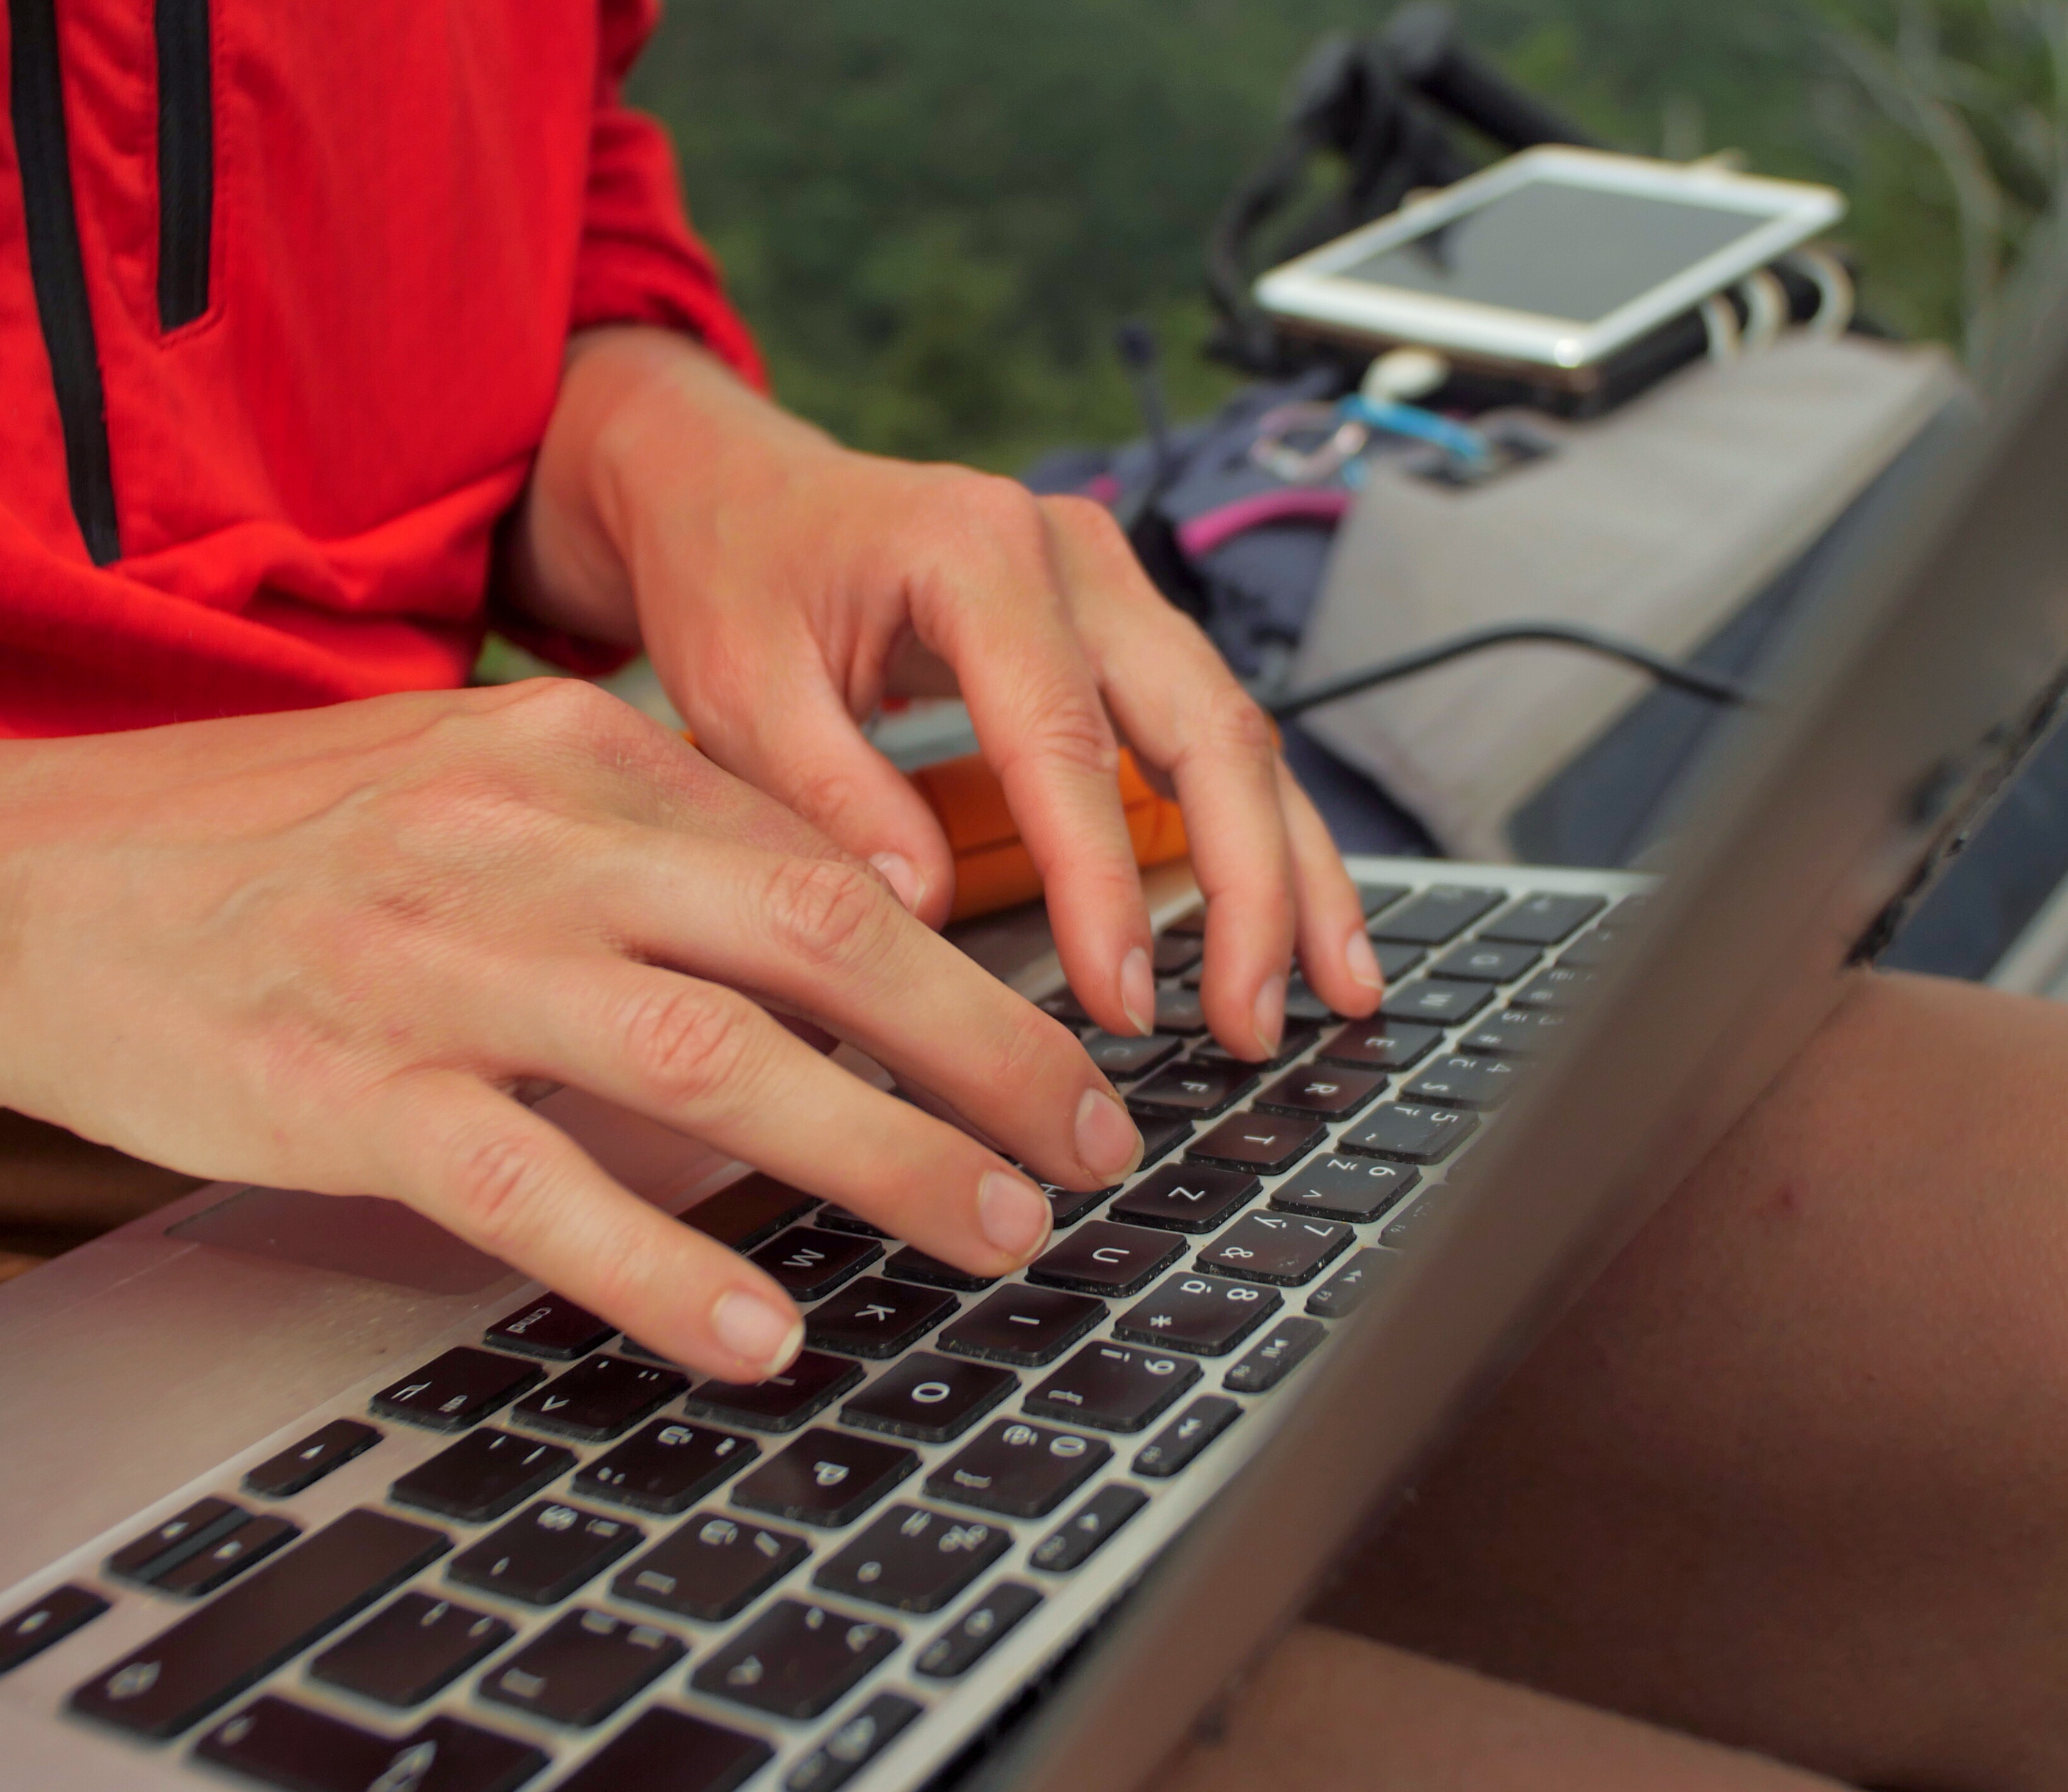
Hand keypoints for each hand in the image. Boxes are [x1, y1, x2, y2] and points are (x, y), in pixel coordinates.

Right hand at [0, 694, 1143, 1379]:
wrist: (28, 882)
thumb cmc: (275, 847)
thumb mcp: (479, 781)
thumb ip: (650, 839)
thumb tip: (845, 927)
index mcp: (577, 749)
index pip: (822, 854)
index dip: (970, 961)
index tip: (1061, 1038)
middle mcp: (529, 839)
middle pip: (822, 938)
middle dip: (989, 1048)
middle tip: (1095, 1144)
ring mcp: (440, 964)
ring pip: (717, 1059)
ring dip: (887, 1156)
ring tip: (998, 1234)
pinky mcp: (349, 1092)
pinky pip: (538, 1188)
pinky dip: (665, 1265)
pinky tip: (763, 1332)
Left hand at [505, 326, 1385, 1058]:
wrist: (735, 490)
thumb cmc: (733, 576)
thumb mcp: (736, 685)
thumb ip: (828, 796)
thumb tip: (926, 914)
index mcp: (976, 550)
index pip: (1066, 738)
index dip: (1103, 880)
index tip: (1117, 998)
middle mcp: (1075, 556)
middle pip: (1207, 728)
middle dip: (1251, 890)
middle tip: (1252, 1025)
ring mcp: (1118, 590)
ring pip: (1242, 737)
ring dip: (1293, 873)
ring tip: (1334, 994)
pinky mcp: (1130, 634)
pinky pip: (1221, 740)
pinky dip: (1265, 839)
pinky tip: (1299, 930)